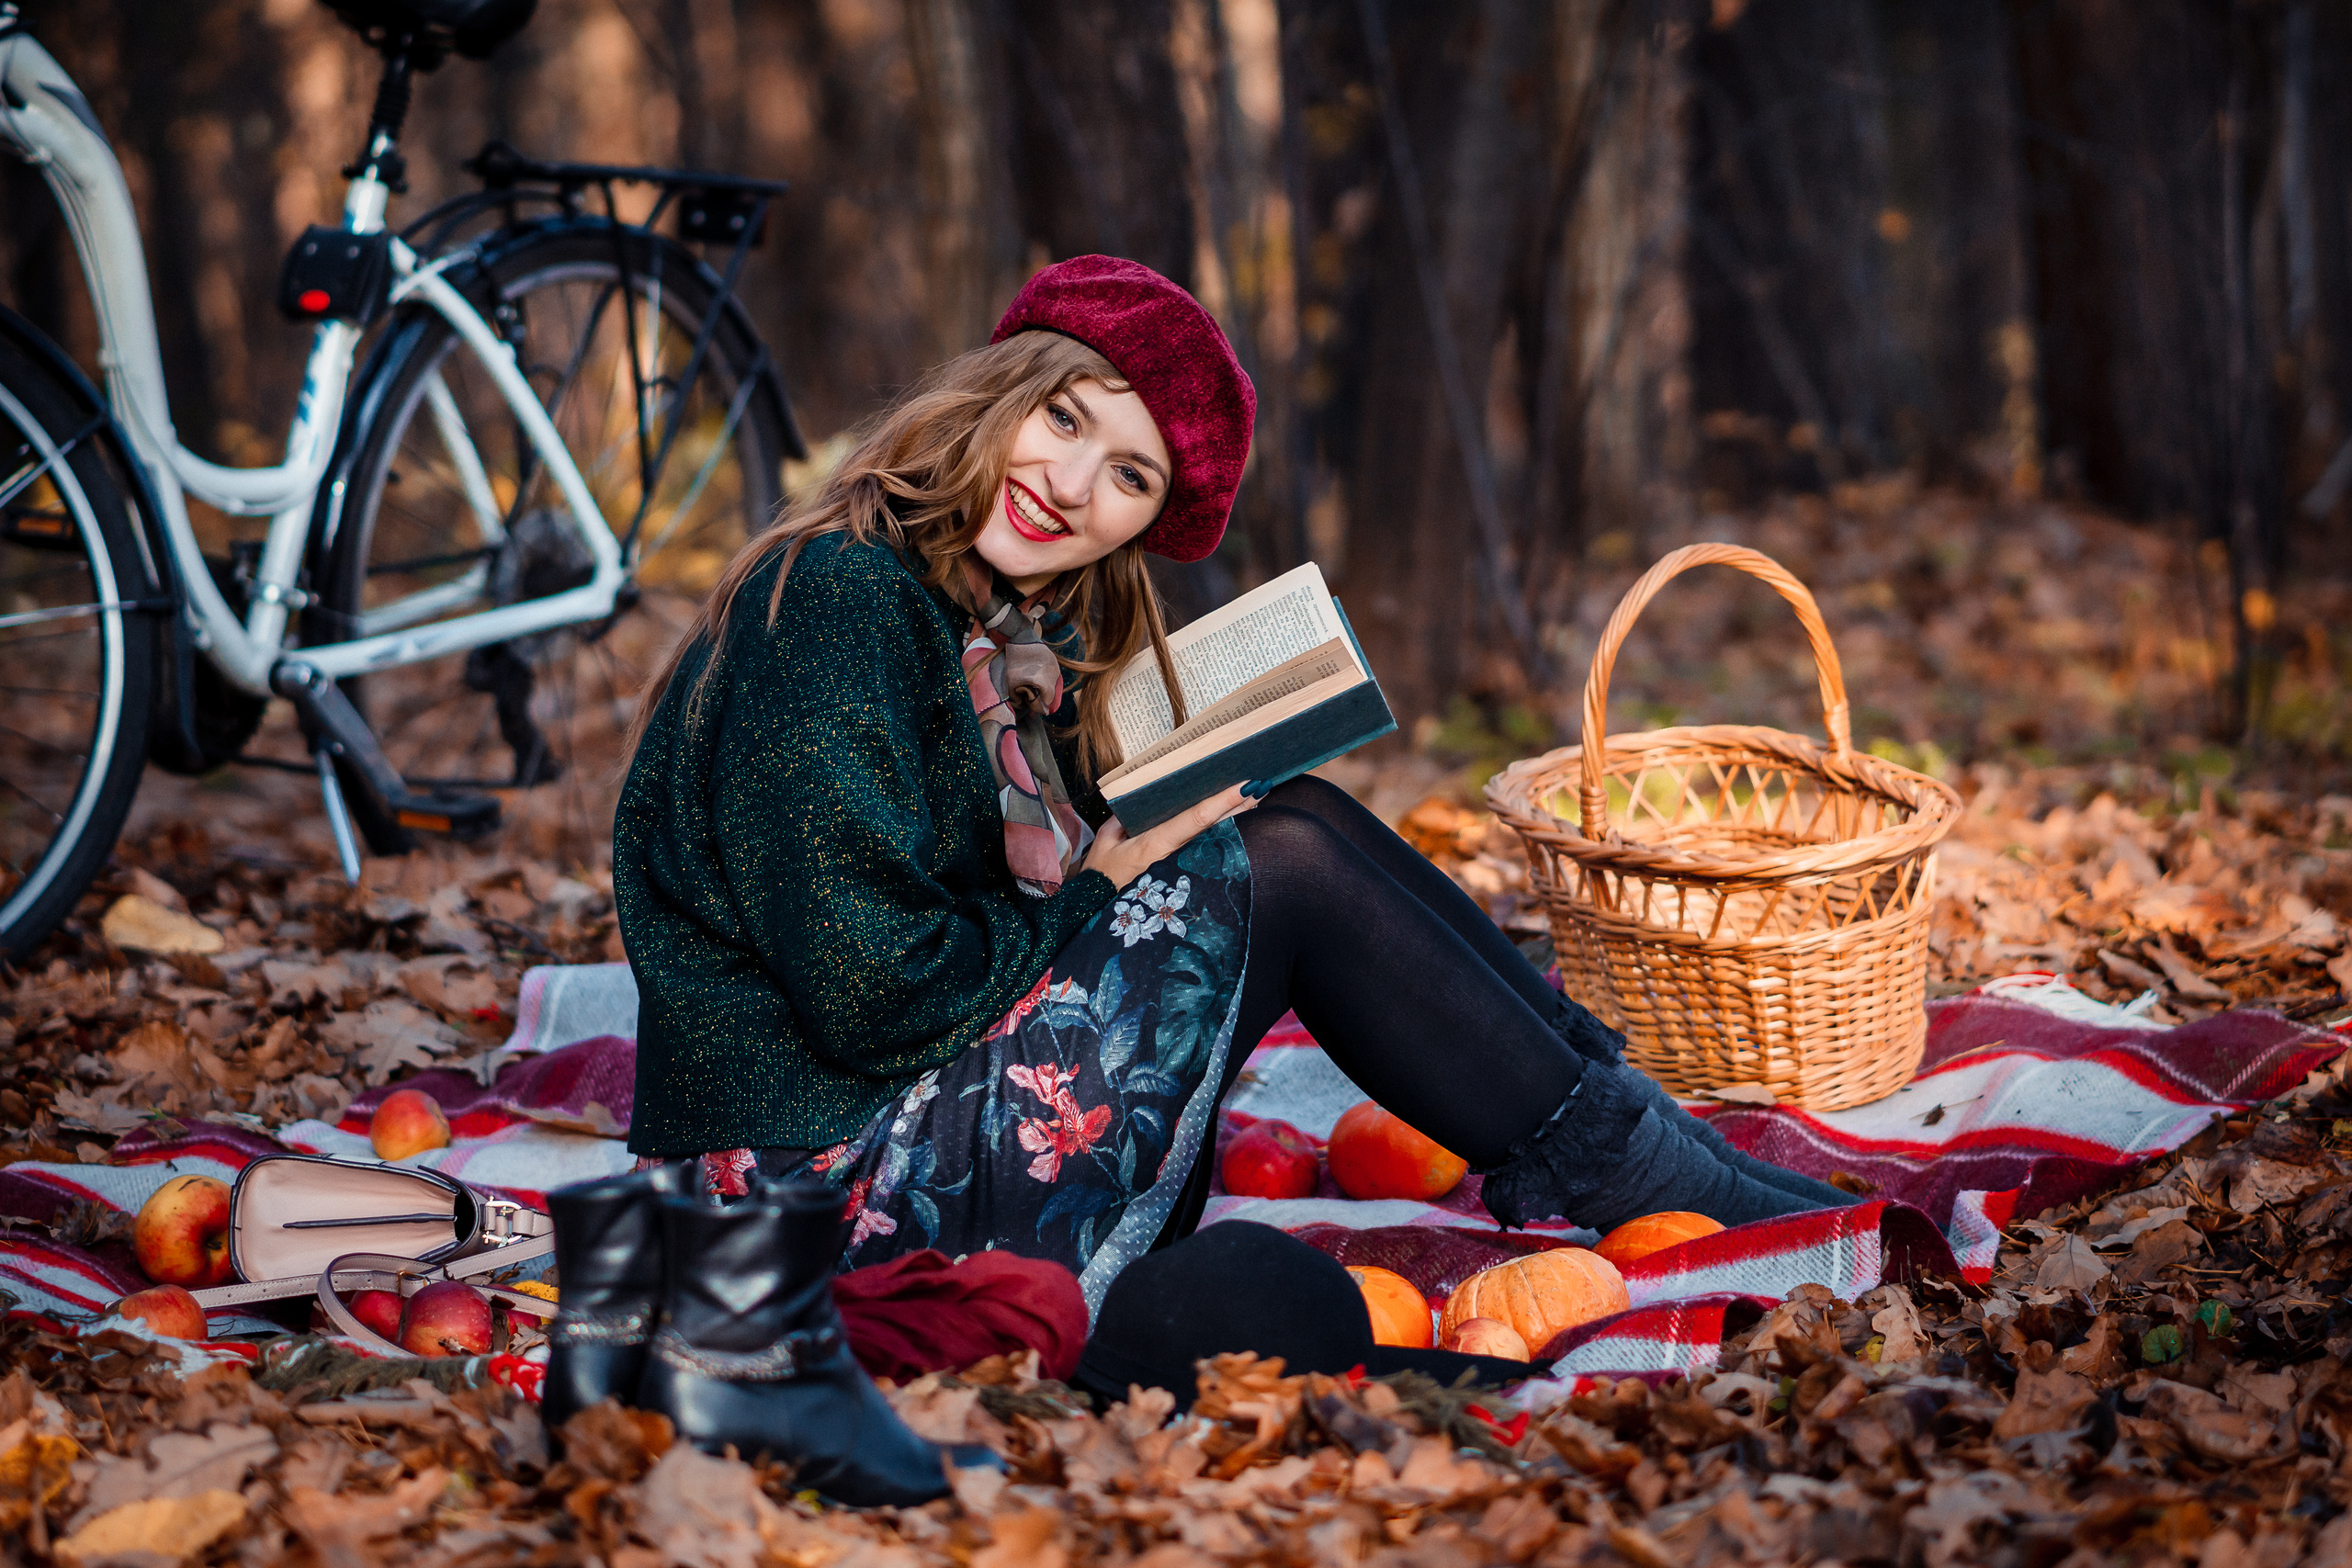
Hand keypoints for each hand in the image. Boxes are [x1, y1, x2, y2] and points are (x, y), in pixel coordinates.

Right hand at [1082, 783, 1256, 890]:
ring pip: (1215, 835)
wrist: (1099, 905)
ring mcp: (1181, 862)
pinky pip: (1206, 845)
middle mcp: (1176, 852)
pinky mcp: (1180, 868)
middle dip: (1239, 805)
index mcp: (1158, 842)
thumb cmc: (1102, 873)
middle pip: (1216, 825)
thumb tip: (1140, 800)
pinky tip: (1236, 818)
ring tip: (1256, 796)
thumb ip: (1123, 817)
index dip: (1223, 801)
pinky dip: (1222, 829)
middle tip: (1261, 784)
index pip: (1197, 817)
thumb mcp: (1106, 839)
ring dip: (1236, 816)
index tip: (1245, 785)